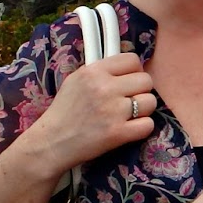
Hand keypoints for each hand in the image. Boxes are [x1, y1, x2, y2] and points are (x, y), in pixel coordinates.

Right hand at [26, 52, 156, 172]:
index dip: (134, 71)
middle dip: (140, 91)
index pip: (132, 60)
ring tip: (129, 115)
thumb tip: (128, 66)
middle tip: (128, 101)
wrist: (51, 142)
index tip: (128, 82)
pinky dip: (142, 128)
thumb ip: (101, 71)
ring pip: (151, 102)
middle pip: (146, 80)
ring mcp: (113, 111)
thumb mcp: (76, 80)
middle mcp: (105, 88)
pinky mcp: (117, 133)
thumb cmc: (64, 112)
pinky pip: (148, 124)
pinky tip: (129, 129)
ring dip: (143, 110)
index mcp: (94, 71)